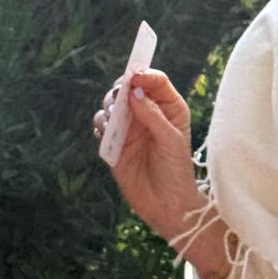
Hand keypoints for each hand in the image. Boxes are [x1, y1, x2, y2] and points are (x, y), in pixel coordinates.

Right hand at [92, 69, 202, 244]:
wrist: (166, 203)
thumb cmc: (176, 170)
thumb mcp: (170, 140)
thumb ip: (152, 115)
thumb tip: (133, 91)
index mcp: (169, 108)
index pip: (155, 81)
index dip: (143, 75)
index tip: (134, 77)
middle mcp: (148, 113)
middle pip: (129, 88)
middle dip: (121, 89)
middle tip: (118, 99)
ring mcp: (130, 127)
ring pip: (112, 104)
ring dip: (109, 106)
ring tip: (114, 118)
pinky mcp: (115, 142)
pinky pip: (102, 124)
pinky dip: (101, 124)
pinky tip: (107, 131)